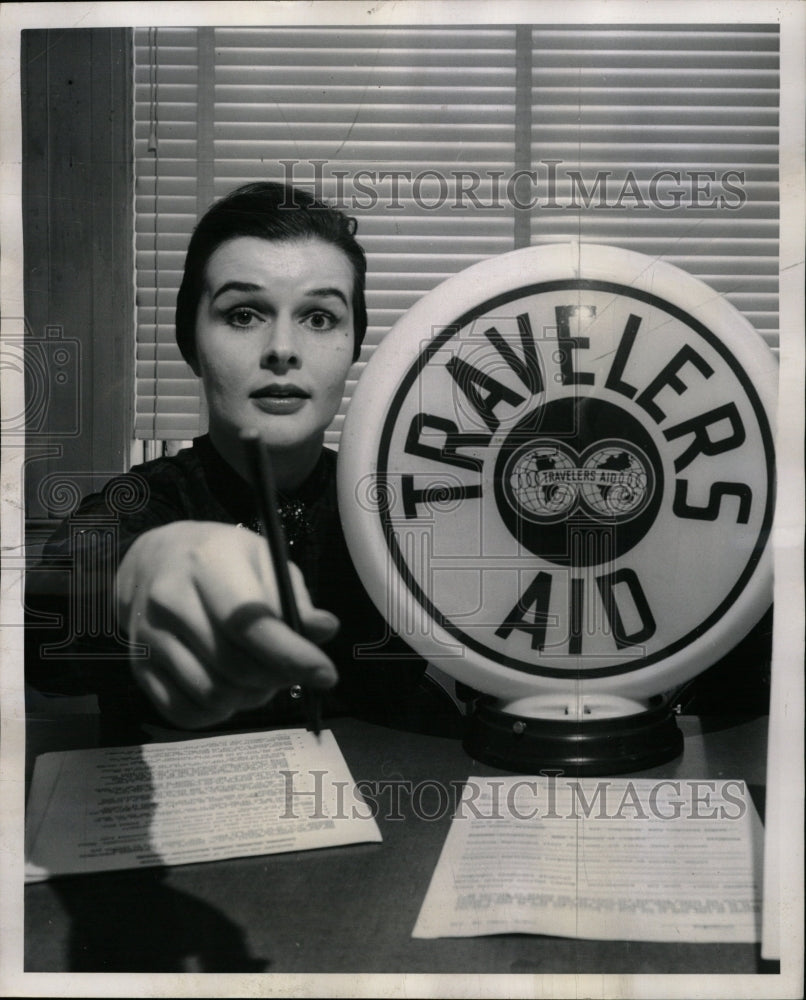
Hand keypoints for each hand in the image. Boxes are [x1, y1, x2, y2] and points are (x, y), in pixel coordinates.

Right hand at [116, 521, 338, 727]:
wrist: (154, 559)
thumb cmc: (221, 558)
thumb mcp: (264, 559)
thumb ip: (294, 597)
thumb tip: (323, 631)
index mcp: (208, 563)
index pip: (250, 624)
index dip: (291, 655)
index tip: (326, 674)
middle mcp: (171, 599)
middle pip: (235, 665)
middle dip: (277, 678)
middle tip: (293, 671)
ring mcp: (149, 636)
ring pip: (211, 694)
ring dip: (249, 697)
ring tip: (262, 678)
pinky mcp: (138, 667)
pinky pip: (183, 711)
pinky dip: (216, 712)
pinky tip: (230, 689)